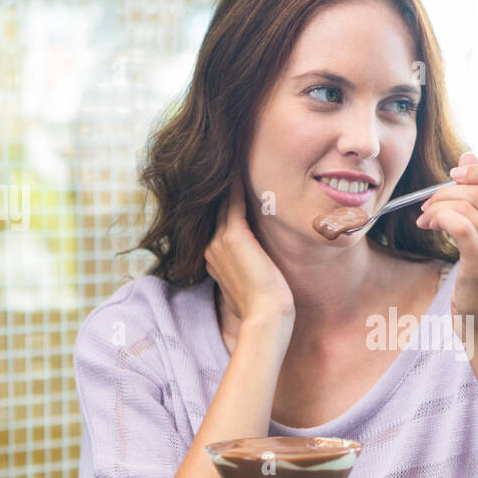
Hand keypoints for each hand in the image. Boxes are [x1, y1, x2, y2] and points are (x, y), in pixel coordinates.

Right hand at [204, 176, 295, 328]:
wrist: (266, 317)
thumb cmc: (264, 308)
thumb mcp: (249, 288)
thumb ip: (245, 275)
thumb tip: (255, 275)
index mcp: (214, 259)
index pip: (219, 224)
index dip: (227, 206)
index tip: (235, 188)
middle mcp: (211, 248)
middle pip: (218, 210)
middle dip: (226, 190)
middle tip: (234, 164)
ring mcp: (218, 241)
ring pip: (223, 203)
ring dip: (230, 183)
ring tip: (237, 160)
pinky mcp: (233, 236)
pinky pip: (233, 202)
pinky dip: (237, 185)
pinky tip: (242, 168)